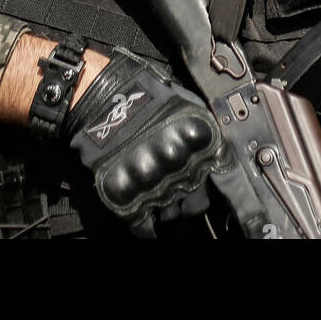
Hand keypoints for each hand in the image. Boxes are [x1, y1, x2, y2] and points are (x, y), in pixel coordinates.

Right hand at [64, 51, 224, 235]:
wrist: (99, 93)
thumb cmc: (141, 92)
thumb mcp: (185, 102)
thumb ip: (205, 132)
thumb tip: (218, 157)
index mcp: (197, 139)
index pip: (222, 180)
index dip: (209, 181)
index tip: (203, 182)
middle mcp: (179, 163)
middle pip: (197, 203)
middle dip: (188, 197)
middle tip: (176, 185)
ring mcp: (153, 181)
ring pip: (171, 216)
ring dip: (166, 207)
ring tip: (155, 188)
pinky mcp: (126, 195)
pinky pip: (144, 227)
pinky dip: (145, 226)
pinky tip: (144, 214)